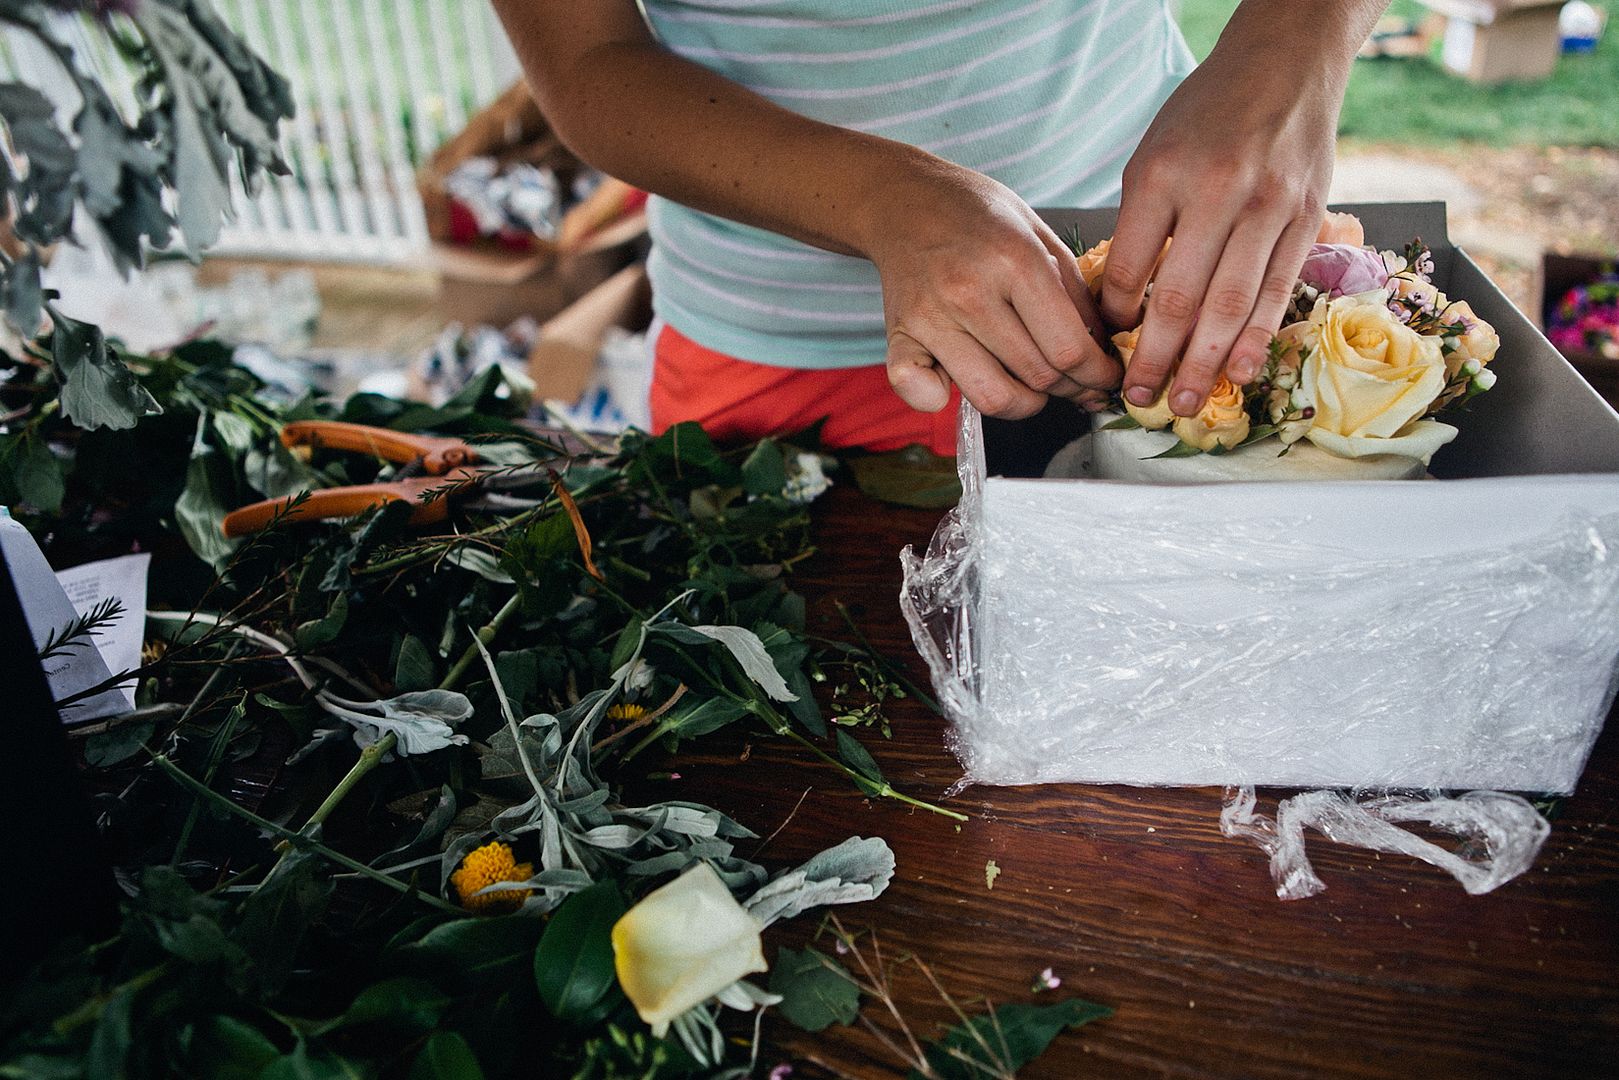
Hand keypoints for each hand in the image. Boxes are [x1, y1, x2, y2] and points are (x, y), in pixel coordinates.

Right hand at [864, 165, 1117, 419]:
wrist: (905, 201)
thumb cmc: (977, 215)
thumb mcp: (1039, 234)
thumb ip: (1073, 292)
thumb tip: (1100, 349)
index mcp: (1014, 260)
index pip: (1069, 348)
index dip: (1098, 374)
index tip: (1106, 378)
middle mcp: (969, 292)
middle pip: (1037, 376)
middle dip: (1070, 389)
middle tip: (1080, 384)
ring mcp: (931, 317)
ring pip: (992, 397)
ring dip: (1024, 404)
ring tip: (1034, 389)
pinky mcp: (899, 335)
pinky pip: (920, 393)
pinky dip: (941, 400)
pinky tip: (959, 387)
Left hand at [1102, 18, 1346, 417]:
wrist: (1286, 63)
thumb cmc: (1209, 113)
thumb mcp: (1153, 154)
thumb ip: (1140, 224)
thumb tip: (1121, 302)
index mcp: (1161, 175)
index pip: (1128, 267)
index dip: (1114, 317)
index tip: (1108, 345)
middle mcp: (1216, 192)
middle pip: (1179, 298)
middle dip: (1155, 358)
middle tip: (1138, 401)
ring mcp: (1266, 207)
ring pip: (1230, 305)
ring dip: (1204, 364)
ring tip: (1182, 402)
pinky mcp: (1306, 217)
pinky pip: (1276, 290)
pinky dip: (1256, 338)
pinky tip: (1238, 372)